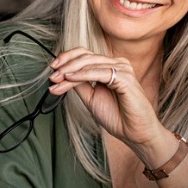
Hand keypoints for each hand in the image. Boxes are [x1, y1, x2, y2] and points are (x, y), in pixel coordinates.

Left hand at [47, 47, 162, 147]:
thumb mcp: (91, 98)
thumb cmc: (118, 117)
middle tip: (52, 76)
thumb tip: (63, 75)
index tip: (52, 70)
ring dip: (69, 71)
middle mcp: (117, 64)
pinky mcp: (125, 77)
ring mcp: (122, 69)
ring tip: (57, 79)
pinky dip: (82, 74)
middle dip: (65, 65)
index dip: (66, 59)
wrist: (135, 133)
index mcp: (110, 67)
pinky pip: (99, 72)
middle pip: (85, 56)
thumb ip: (80, 85)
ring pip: (89, 63)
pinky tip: (70, 78)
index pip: (85, 55)